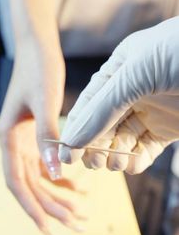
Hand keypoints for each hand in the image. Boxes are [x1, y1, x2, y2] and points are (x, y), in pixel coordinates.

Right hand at [0, 38, 79, 234]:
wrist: (37, 49)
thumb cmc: (38, 70)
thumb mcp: (44, 101)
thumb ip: (48, 137)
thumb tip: (56, 173)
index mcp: (9, 140)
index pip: (17, 184)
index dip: (32, 208)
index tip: (49, 229)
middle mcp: (14, 145)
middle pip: (31, 187)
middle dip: (51, 208)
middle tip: (76, 226)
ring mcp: (25, 143)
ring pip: (39, 180)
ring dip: (57, 197)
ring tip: (79, 213)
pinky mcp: (37, 137)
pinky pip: (46, 166)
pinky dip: (60, 180)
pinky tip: (76, 189)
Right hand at [59, 17, 178, 173]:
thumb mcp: (136, 74)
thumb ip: (102, 108)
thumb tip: (72, 139)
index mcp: (120, 70)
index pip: (89, 104)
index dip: (76, 128)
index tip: (66, 154)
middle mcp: (132, 91)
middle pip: (103, 124)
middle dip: (95, 144)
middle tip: (92, 162)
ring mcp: (151, 110)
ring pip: (122, 139)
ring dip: (116, 154)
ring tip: (116, 162)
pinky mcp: (169, 128)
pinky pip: (146, 148)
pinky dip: (137, 159)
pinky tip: (134, 163)